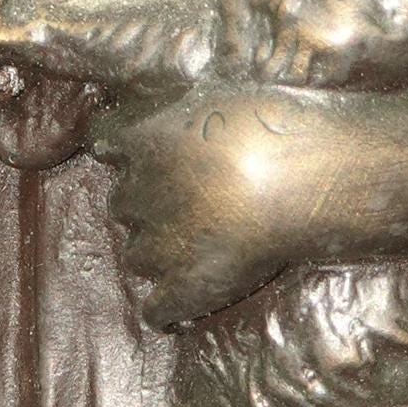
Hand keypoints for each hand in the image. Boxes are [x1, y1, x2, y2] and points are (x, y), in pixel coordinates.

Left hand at [93, 83, 332, 327]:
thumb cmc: (275, 128)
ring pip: (137, 257)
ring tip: (196, 254)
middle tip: (188, 207)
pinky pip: (156, 310)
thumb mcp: (223, 96)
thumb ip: (194, 110)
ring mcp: (157, 245)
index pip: (109, 149)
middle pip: (122, 205)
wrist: (298, 179)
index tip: (146, 163)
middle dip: (146, 207)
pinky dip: (168, 309)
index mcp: (146, 141)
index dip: (127, 158)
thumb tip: (188, 111)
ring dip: (158, 255)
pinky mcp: (182, 289)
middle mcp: (140, 192)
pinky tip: (187, 305)